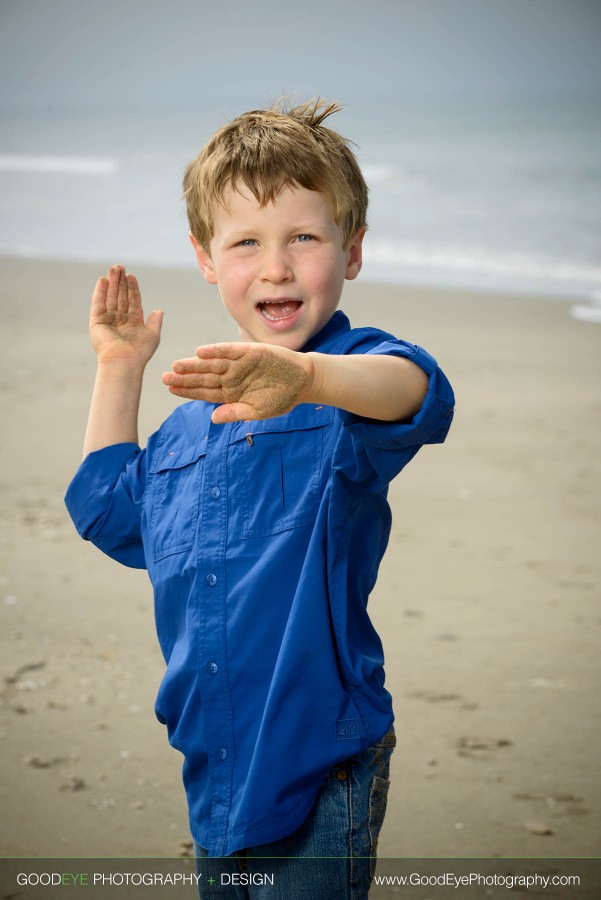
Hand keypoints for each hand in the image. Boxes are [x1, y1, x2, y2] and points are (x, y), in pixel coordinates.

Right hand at [90, 265, 162, 366]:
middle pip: (120, 296)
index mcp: (133, 323)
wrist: (124, 361)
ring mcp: (108, 320)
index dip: (132, 288)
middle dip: (120, 282)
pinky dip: (100, 292)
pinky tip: (103, 280)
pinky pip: (98, 304)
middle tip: (120, 266)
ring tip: (113, 268)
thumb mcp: (153, 335)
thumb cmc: (140, 351)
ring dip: (111, 283)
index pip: (133, 301)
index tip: (131, 276)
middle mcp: (120, 320)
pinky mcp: (97, 322)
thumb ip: (155, 321)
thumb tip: (159, 310)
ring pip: (110, 297)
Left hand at [162, 342, 312, 422]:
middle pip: (204, 378)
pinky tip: (201, 352)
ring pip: (212, 364)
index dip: (187, 391)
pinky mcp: (249, 352)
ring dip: (195, 364)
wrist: (303, 381)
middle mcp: (232, 377)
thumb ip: (236, 413)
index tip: (171, 389)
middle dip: (184, 378)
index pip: (205, 392)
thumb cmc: (282, 398)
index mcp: (231, 393)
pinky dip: (216, 351)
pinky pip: (230, 350)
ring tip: (176, 365)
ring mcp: (239, 364)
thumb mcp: (259, 411)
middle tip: (164, 377)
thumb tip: (213, 418)